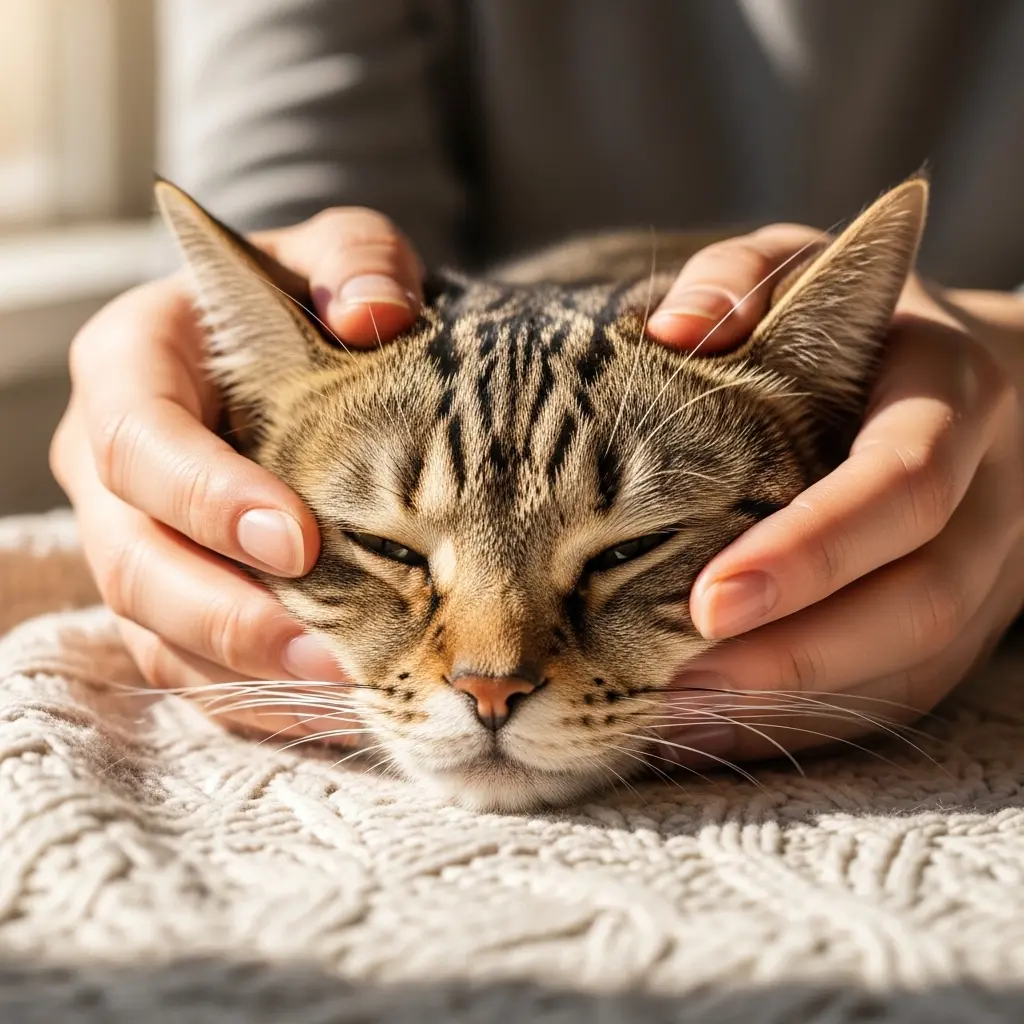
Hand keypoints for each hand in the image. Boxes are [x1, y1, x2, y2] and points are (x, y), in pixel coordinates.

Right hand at [51, 207, 423, 740]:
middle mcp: (113, 465)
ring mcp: (135, 538)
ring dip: (244, 670)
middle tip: (329, 649)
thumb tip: (371, 315)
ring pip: (154, 629)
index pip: (138, 440)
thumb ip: (357, 260)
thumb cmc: (312, 299)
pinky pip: (190, 664)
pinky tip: (330, 705)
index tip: (295, 540)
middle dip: (225, 612)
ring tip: (347, 688)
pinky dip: (254, 694)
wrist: (305, 349)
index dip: (204, 498)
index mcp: (132, 368)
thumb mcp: (338, 254)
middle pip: (132, 557)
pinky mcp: (171, 596)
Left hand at [646, 226, 1023, 767]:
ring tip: (675, 724)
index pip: (907, 482)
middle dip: (801, 653)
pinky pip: (899, 694)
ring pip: (915, 666)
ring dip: (796, 706)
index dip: (818, 547)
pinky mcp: (959, 626)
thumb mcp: (799, 270)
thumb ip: (737, 281)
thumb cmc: (854, 323)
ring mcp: (987, 573)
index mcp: (952, 396)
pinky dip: (808, 722)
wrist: (955, 384)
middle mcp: (990, 494)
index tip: (710, 600)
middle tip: (675, 687)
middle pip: (921, 598)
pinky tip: (713, 732)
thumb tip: (674, 332)